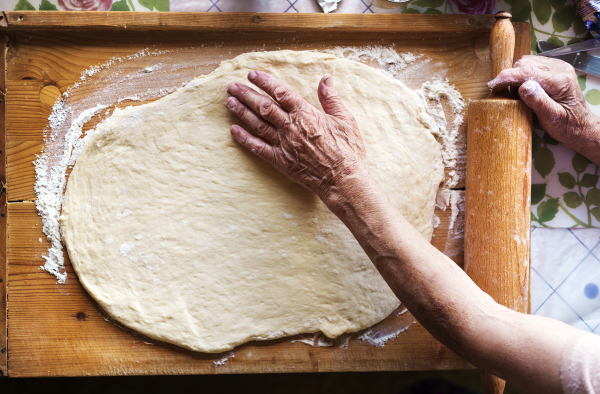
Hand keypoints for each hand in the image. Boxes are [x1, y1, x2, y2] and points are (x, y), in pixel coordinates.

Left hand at [225, 70, 369, 206]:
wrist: (343, 180)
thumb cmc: (348, 151)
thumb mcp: (345, 119)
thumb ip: (331, 98)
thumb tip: (325, 78)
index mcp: (306, 114)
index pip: (281, 92)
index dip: (265, 82)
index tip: (252, 74)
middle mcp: (291, 127)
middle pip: (263, 106)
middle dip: (246, 94)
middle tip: (231, 86)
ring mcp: (283, 145)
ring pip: (257, 124)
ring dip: (241, 112)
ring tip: (229, 102)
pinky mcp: (280, 161)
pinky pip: (258, 148)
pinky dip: (244, 139)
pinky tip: (233, 131)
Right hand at [488, 55, 599, 163]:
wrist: (580, 127)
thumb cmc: (567, 126)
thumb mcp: (552, 118)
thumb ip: (539, 101)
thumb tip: (523, 86)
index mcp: (560, 80)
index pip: (528, 72)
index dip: (507, 77)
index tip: (493, 85)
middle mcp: (560, 68)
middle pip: (526, 64)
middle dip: (511, 77)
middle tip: (507, 95)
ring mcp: (557, 67)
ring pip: (527, 62)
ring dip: (516, 76)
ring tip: (515, 93)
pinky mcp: (553, 69)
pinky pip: (531, 65)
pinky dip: (522, 75)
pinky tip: (522, 88)